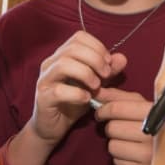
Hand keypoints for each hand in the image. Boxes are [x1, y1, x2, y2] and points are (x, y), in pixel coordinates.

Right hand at [27, 31, 124, 146]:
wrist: (53, 127)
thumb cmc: (73, 103)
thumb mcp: (95, 85)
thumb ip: (107, 72)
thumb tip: (121, 58)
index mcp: (62, 55)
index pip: (79, 37)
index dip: (97, 46)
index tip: (108, 62)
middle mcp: (50, 63)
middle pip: (72, 48)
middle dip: (95, 59)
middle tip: (106, 75)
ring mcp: (45, 80)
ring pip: (64, 64)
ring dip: (86, 73)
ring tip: (97, 86)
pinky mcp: (43, 97)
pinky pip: (59, 90)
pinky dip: (77, 93)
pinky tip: (86, 99)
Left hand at [93, 87, 154, 164]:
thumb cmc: (162, 124)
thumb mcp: (146, 105)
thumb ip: (120, 97)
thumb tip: (97, 93)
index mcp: (155, 113)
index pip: (117, 109)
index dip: (103, 110)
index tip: (101, 112)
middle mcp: (153, 134)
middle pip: (112, 128)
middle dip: (113, 127)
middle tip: (122, 128)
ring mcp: (150, 156)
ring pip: (112, 146)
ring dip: (116, 143)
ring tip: (130, 142)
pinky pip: (117, 162)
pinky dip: (122, 158)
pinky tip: (134, 155)